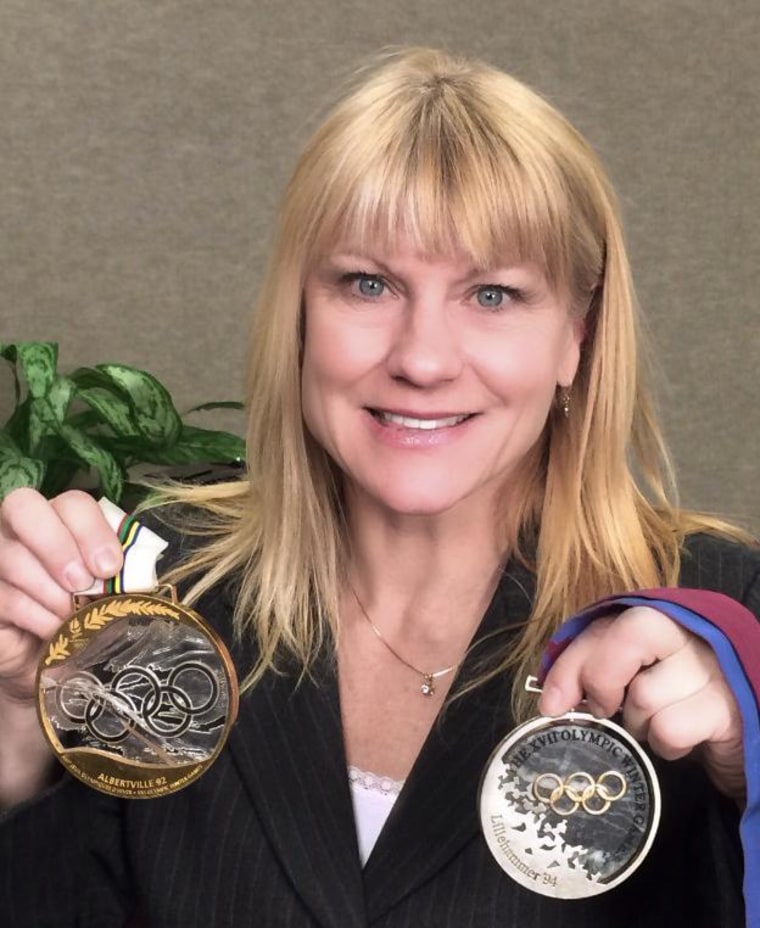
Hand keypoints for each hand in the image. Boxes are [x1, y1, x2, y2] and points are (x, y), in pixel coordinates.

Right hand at [0, 488, 123, 702]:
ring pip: (14, 557)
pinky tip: (55, 630)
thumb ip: (117, 570)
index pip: (72, 502)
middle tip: (82, 583)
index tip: (110, 567)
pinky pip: (7, 597)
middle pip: (24, 505)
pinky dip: (38, 616)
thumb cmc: (84, 614)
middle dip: (58, 545)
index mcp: (59, 518)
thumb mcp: (107, 589)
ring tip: (73, 615)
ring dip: (51, 591)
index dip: (91, 530)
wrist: (52, 659)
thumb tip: (136, 568)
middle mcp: (18, 528)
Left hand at [538, 606, 745, 800]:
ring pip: (645, 694)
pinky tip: (682, 739)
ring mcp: (712, 667)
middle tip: (605, 709)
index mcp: (658, 619)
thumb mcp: (633, 682)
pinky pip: (670, 728)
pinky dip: (666, 744)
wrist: (744, 735)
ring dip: (640, 723)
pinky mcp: (727, 706)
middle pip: (632, 633)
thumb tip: (552, 699)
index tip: (552, 703)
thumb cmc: (677, 705)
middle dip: (602, 677)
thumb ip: (594, 673)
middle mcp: (688, 632)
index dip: (571, 663)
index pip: (604, 625)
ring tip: (658, 723)